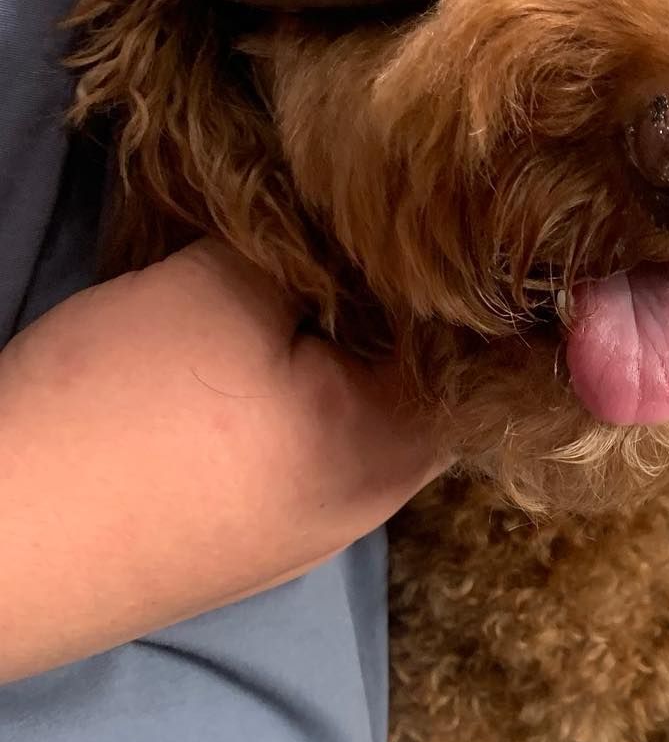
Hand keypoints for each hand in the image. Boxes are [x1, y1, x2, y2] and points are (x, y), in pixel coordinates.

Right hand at [0, 241, 448, 681]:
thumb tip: (353, 235)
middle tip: (340, 227)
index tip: (420, 205)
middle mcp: (370, 505)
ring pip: (346, 406)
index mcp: (400, 450)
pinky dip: (279, 388)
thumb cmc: (119, 416)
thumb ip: (313, 256)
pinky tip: (235, 349)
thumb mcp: (222, 290)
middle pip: (412, 375)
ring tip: (282, 275)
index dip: (449, 264)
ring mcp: (303, 532)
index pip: (477, 345)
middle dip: (382, 301)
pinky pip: (291, 443)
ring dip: (324, 343)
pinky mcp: (238, 537)